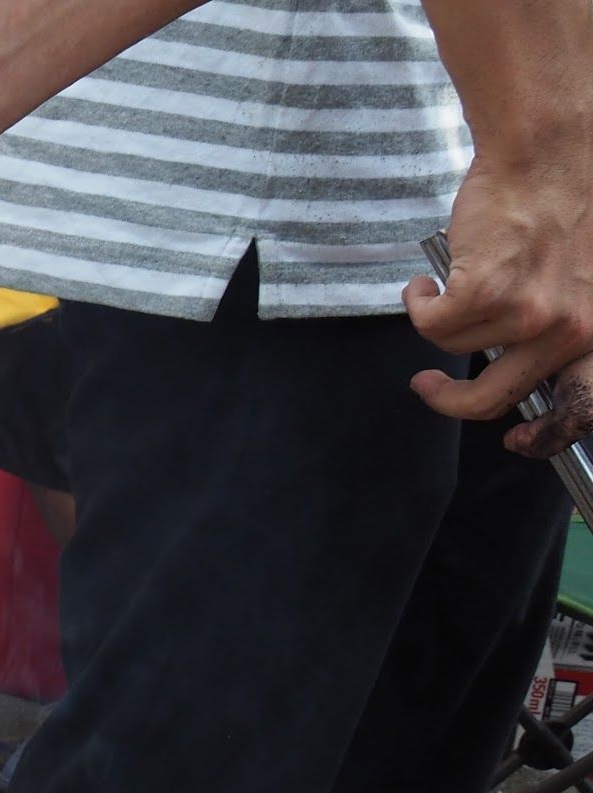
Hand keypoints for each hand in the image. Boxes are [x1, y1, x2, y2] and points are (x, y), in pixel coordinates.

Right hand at [405, 159, 592, 456]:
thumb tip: (512, 367)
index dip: (543, 435)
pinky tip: (426, 281)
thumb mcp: (581, 276)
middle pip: (494, 399)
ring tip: (443, 284)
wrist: (551, 149)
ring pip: (457, 349)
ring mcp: (527, 313)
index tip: (516, 440)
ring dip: (439, 319)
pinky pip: (431, 325)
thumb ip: (559, 323)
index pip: (578, 407)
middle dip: (449, 400)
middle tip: (427, 385)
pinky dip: (418, 303)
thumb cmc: (563, 202)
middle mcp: (569, 328)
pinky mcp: (484, 293)